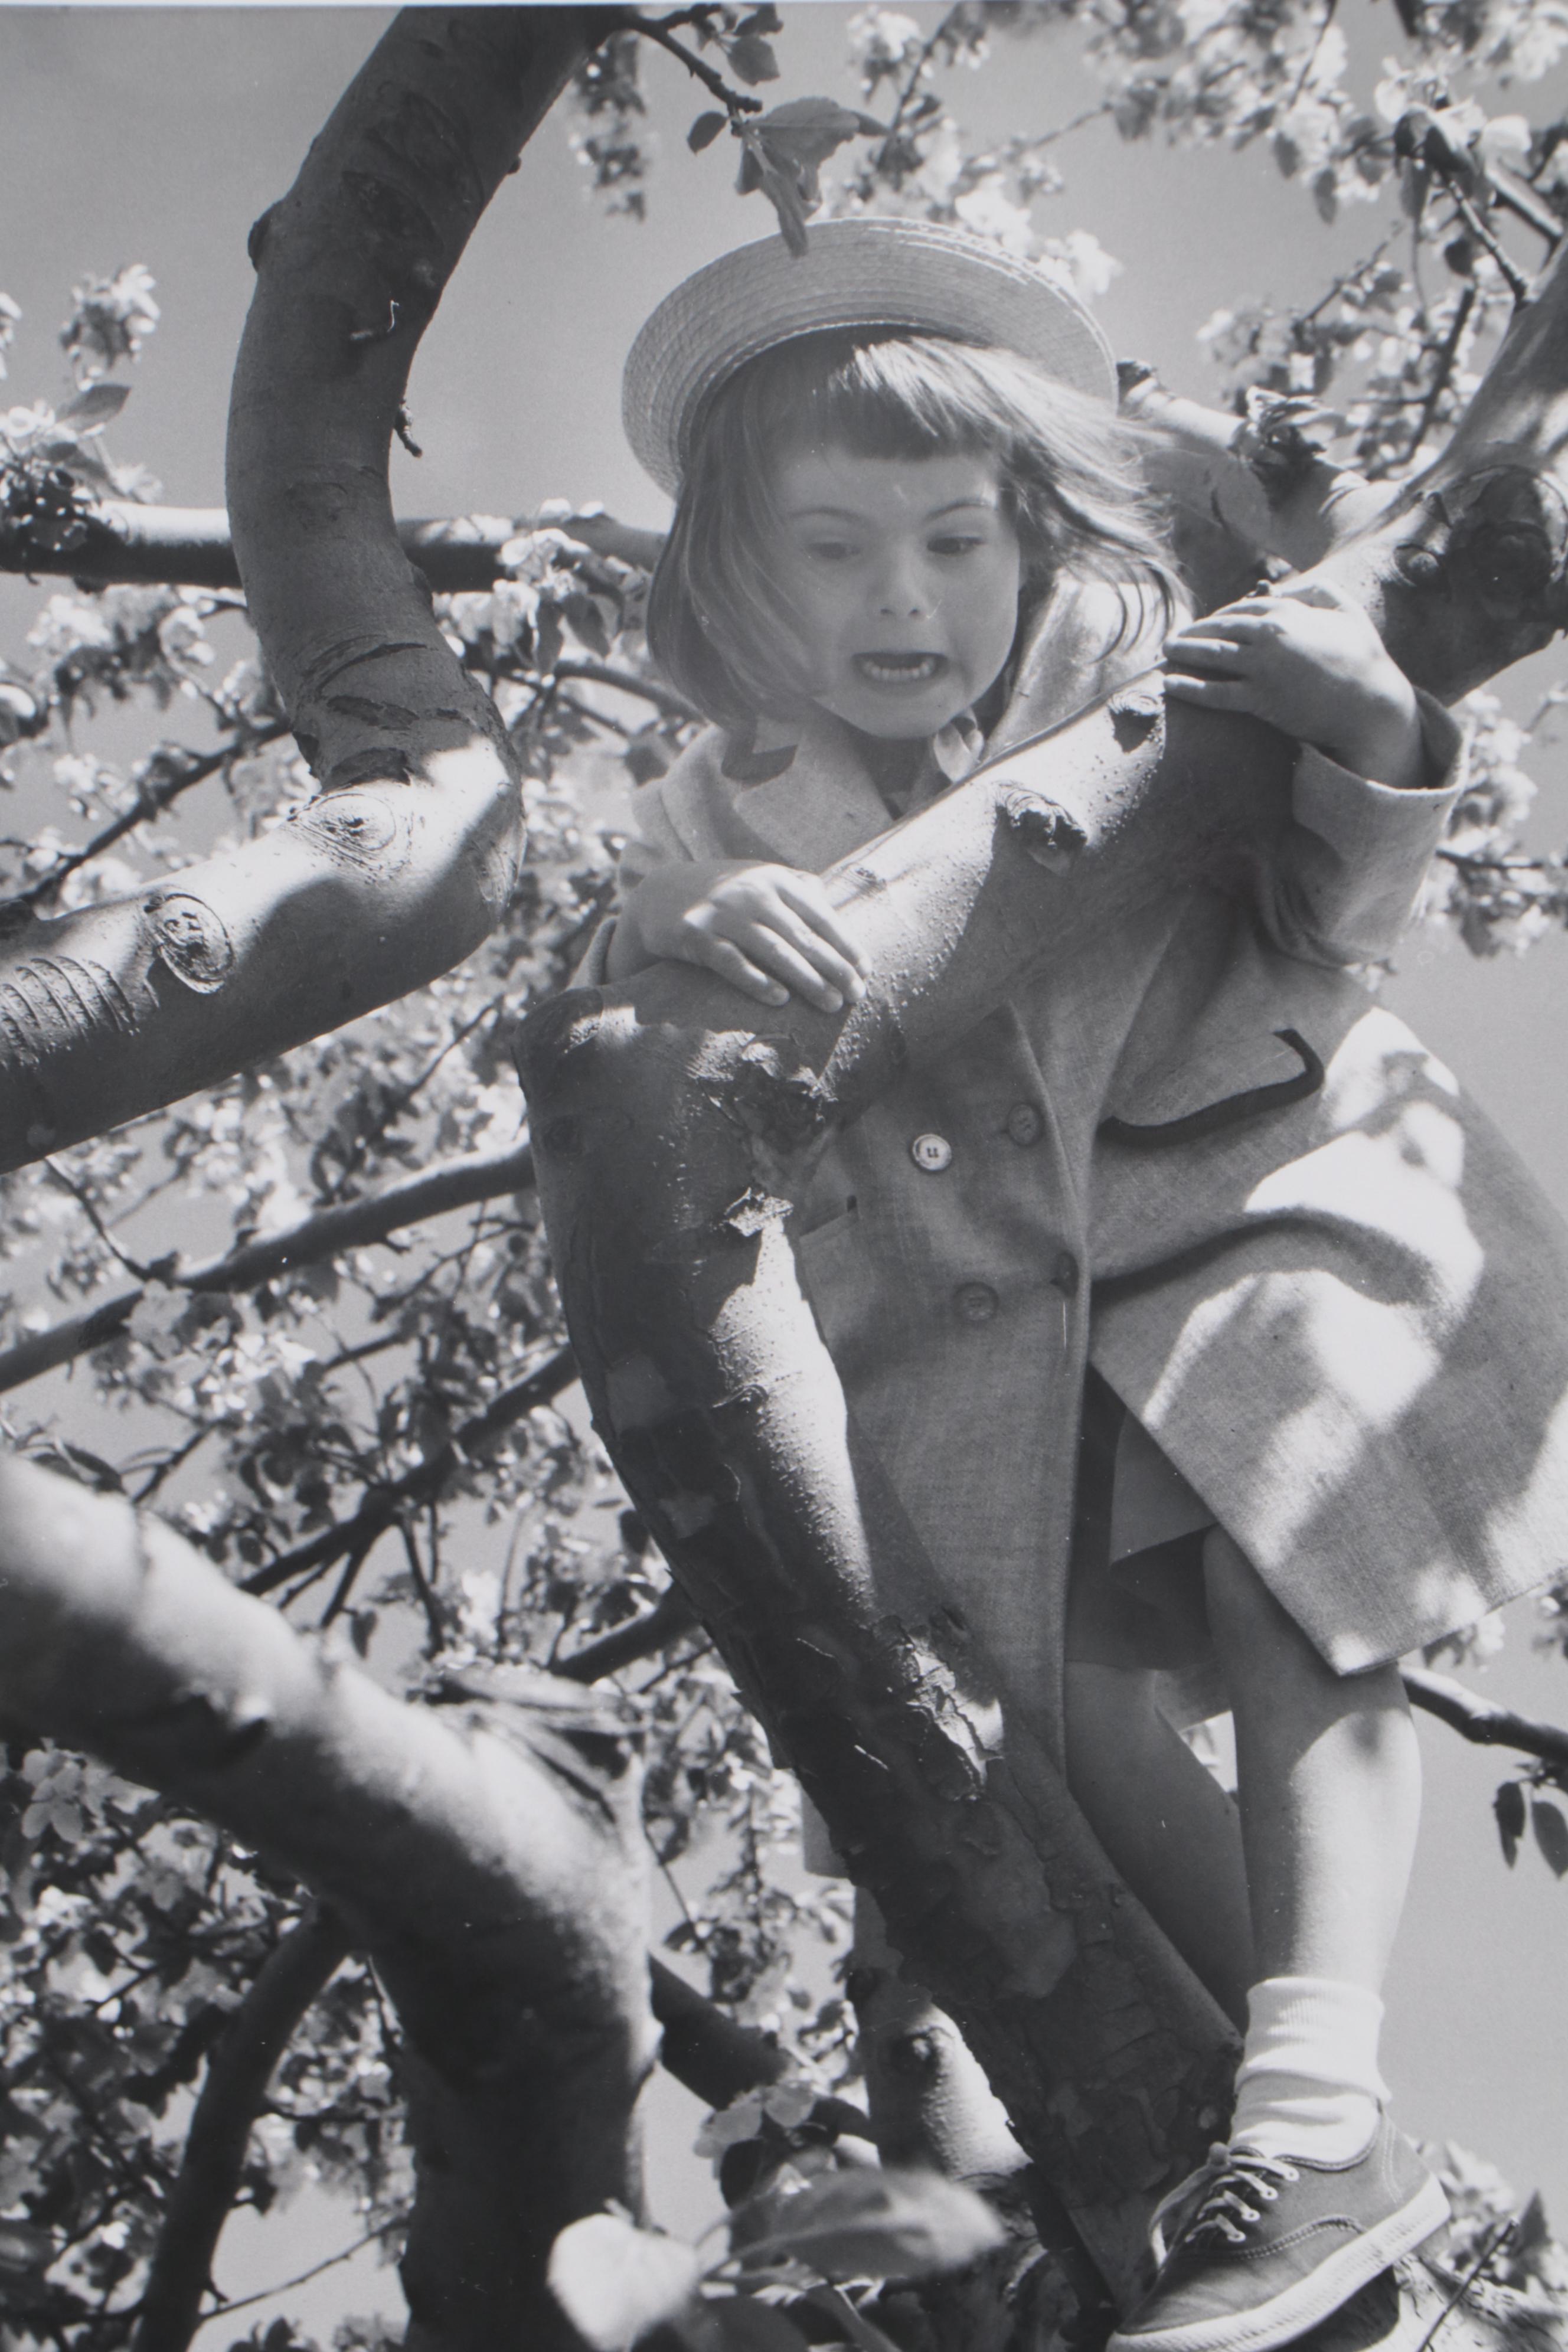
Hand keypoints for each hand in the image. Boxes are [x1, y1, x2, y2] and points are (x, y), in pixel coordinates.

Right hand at [609, 860, 868, 1012]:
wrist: (659, 894)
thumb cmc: (722, 893)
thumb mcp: (757, 878)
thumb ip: (793, 885)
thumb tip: (829, 898)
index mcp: (773, 879)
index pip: (819, 915)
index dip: (845, 944)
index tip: (865, 971)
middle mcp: (751, 893)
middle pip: (802, 936)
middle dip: (834, 968)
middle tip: (856, 996)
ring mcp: (723, 914)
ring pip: (773, 951)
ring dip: (806, 980)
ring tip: (830, 1004)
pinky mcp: (696, 936)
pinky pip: (731, 962)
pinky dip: (756, 981)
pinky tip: (780, 999)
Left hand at [1163, 579, 1428, 789]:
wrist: (1372, 703)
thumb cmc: (1363, 657)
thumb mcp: (1346, 610)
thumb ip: (1316, 590)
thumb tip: (1284, 588)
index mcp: (1288, 611)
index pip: (1242, 609)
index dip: (1219, 616)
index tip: (1205, 624)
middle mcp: (1271, 635)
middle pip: (1220, 628)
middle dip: (1193, 632)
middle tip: (1173, 639)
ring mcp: (1264, 667)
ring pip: (1212, 655)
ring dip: (1183, 653)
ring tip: (1165, 654)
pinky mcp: (1261, 699)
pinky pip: (1215, 692)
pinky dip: (1189, 687)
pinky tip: (1170, 683)